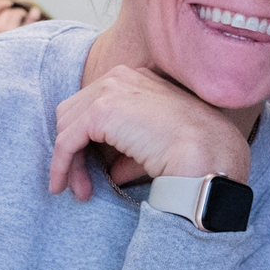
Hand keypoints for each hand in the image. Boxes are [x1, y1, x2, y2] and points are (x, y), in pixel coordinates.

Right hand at [0, 0, 36, 38]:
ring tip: (23, 20)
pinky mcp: (21, 40)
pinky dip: (34, 15)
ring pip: (17, 14)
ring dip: (21, 13)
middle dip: (13, 11)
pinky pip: (29, 22)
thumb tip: (4, 4)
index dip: (3, 3)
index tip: (9, 4)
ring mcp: (9, 34)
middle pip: (8, 11)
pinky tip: (35, 12)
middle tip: (18, 18)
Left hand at [48, 64, 252, 200]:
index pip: (94, 104)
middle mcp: (121, 77)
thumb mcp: (155, 144)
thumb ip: (129, 152)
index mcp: (137, 79)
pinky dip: (60, 166)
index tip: (91, 170)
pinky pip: (66, 142)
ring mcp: (110, 91)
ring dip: (69, 162)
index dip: (86, 138)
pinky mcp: (101, 112)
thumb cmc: (194, 151)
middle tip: (82, 185)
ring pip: (66, 127)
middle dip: (73, 150)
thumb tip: (112, 171)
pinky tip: (63, 187)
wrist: (208, 152)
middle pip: (74, 113)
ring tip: (81, 191)